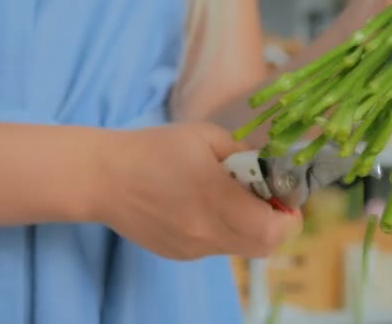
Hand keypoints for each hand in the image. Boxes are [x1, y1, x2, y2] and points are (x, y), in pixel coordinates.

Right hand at [91, 123, 301, 259]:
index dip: (289, 217)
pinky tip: (205, 208)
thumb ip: (244, 154)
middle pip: (264, 246)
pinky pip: (217, 248)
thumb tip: (268, 167)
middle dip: (277, 225)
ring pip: (241, 248)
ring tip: (234, 200)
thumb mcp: (207, 137)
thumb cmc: (155, 149)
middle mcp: (206, 232)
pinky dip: (226, 232)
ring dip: (251, 228)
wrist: (103, 178)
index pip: (272, 229)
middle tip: (268, 200)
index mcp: (215, 199)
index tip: (285, 197)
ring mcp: (192, 248)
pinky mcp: (179, 254)